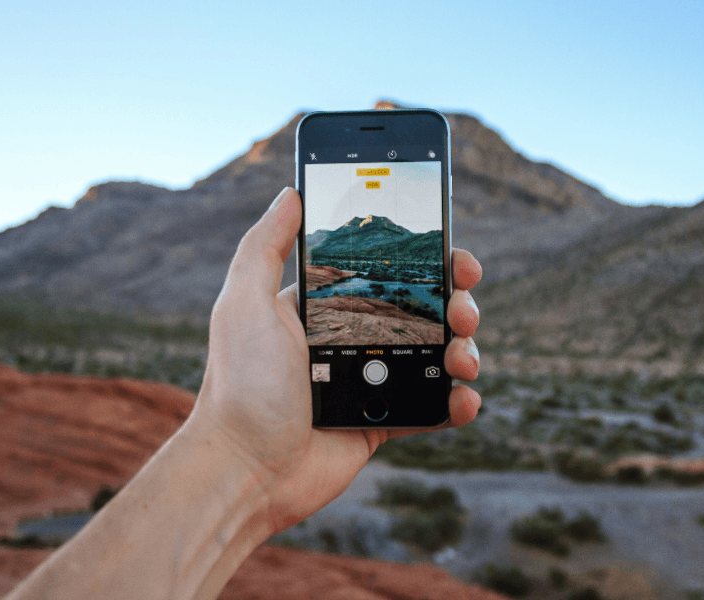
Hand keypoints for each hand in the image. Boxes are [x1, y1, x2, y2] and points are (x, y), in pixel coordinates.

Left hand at [192, 187, 482, 534]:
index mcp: (322, 307)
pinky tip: (462, 399)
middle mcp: (349, 338)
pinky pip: (431, 407)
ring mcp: (369, 380)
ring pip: (434, 355)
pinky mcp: (381, 421)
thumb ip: (265, 246)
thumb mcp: (243, 303)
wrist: (245, 470)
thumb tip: (290, 192)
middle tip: (462, 311)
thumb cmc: (240, 385)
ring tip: (462, 358)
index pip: (384, 270)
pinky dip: (456, 402)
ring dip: (463, 350)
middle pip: (421, 308)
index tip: (455, 255)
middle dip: (455, 303)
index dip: (425, 260)